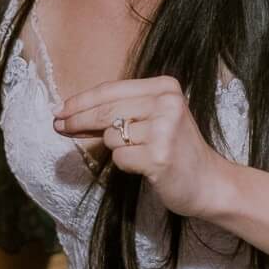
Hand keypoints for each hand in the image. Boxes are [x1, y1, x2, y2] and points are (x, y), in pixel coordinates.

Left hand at [53, 76, 230, 218]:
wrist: (209, 182)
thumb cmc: (176, 150)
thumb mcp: (156, 117)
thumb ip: (122, 109)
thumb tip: (70, 112)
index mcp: (165, 86)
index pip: (112, 89)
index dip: (82, 100)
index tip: (60, 109)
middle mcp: (166, 102)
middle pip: (106, 110)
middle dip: (77, 120)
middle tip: (58, 126)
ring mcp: (164, 129)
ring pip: (111, 136)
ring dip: (116, 148)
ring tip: (140, 154)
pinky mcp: (159, 156)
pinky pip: (120, 157)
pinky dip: (125, 164)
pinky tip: (145, 166)